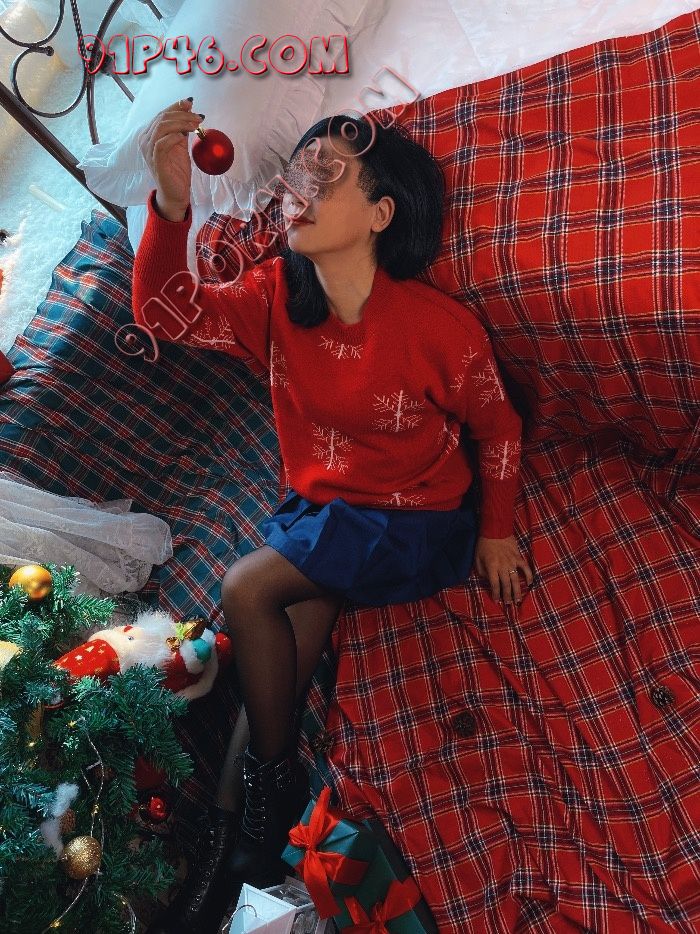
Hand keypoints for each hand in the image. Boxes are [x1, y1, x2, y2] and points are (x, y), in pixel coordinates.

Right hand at [138, 98, 201, 214]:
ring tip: (195, 125)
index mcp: (150, 134)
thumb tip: (189, 108)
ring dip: (181, 123)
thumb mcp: (181, 145)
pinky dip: (174, 137)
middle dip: (182, 114)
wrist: (175, 193)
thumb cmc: (177, 170)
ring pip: (161, 127)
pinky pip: (161, 144)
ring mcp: (148, 150)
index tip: (190, 102)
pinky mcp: (155, 161)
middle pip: (162, 118)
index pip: (162, 114)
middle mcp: (145, 140)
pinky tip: (184, 136)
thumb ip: (182, 128)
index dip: (176, 106)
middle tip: (198, 117)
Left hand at [474, 535, 532, 604]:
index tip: (496, 601)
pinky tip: (529, 584)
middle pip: (506, 585)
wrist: (495, 530)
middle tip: (508, 604)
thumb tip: (489, 581)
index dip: (496, 594)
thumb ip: (482, 572)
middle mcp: (503, 566)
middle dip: (507, 596)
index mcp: (491, 567)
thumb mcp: (477, 559)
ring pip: (516, 580)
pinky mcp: (518, 557)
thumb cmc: (484, 545)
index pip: (495, 585)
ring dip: (517, 591)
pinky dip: (528, 576)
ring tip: (517, 600)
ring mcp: (512, 562)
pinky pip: (526, 568)